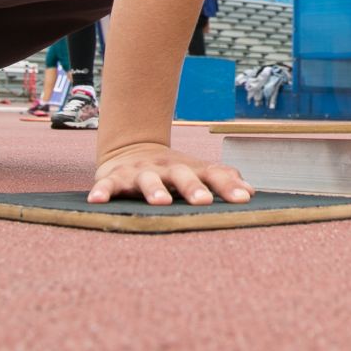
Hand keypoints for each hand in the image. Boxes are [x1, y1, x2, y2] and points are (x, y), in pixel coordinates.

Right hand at [89, 143, 253, 205]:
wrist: (132, 148)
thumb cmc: (172, 170)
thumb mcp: (197, 172)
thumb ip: (222, 180)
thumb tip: (252, 191)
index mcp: (189, 168)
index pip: (214, 174)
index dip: (229, 185)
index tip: (244, 198)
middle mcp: (167, 168)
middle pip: (182, 175)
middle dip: (192, 188)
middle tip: (204, 201)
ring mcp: (141, 171)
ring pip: (147, 179)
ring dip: (153, 190)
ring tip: (160, 203)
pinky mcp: (115, 177)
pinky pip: (108, 184)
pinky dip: (103, 191)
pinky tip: (98, 200)